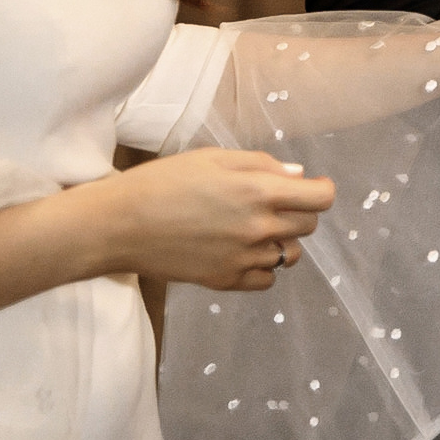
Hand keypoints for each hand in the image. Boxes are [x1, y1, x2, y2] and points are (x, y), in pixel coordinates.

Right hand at [89, 148, 335, 290]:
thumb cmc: (162, 182)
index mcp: (259, 191)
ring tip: (256, 230)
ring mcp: (243, 258)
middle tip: (274, 204)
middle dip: (299, 212)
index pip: (320, 199)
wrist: (119, 225)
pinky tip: (244, 253)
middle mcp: (258, 228)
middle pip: (307, 226)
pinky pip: (266, 280)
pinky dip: (263, 268)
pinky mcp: (225, 281)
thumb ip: (262, 165)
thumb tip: (299, 176)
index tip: (312, 187)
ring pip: (290, 255)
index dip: (321, 190)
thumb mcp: (213, 158)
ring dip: (282, 242)